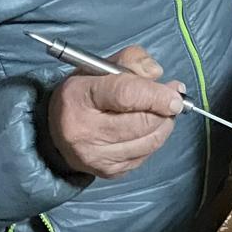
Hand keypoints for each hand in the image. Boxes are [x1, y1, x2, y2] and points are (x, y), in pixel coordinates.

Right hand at [47, 45, 183, 178]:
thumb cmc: (83, 93)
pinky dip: (153, 140)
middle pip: (140, 122)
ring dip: (164, 125)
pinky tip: (148, 128)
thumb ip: (132, 60)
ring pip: (147, 142)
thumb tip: (156, 73)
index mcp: (79, 97)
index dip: (156, 95)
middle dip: (165, 111)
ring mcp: (94, 156)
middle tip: (173, 100)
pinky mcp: (106, 171)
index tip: (175, 94)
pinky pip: (144, 156)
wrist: (57, 129)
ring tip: (162, 112)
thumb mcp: (101, 66)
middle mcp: (83, 131)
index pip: (126, 95)